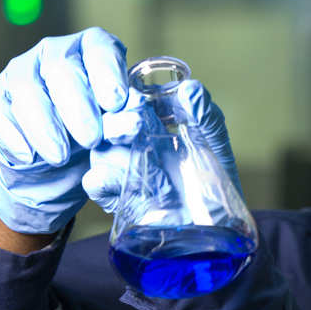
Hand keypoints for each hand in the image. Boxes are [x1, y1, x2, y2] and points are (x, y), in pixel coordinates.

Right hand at [0, 27, 127, 233]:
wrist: (59, 155)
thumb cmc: (97, 129)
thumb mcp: (117, 127)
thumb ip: (125, 122)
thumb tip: (131, 123)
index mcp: (92, 48)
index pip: (100, 48)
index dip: (108, 74)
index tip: (116, 104)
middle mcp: (55, 52)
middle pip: (62, 68)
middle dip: (78, 107)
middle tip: (91, 139)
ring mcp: (21, 70)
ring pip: (27, 88)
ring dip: (45, 126)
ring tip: (61, 157)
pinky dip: (13, 135)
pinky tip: (29, 156)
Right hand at [83, 80, 240, 212]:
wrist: (215, 221)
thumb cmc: (214, 178)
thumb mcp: (214, 143)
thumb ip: (205, 115)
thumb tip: (191, 88)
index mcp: (150, 121)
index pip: (129, 99)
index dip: (131, 95)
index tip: (142, 96)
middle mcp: (129, 140)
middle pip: (108, 119)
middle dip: (121, 115)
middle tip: (138, 118)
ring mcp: (119, 165)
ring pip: (98, 144)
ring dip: (114, 137)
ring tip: (135, 135)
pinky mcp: (115, 194)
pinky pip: (95, 180)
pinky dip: (106, 176)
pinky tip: (128, 175)